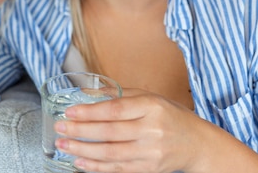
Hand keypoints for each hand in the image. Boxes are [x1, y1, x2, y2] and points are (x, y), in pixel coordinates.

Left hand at [53, 89, 202, 172]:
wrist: (198, 143)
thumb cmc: (170, 116)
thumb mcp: (149, 97)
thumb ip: (118, 94)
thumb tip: (86, 92)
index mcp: (151, 106)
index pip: (115, 110)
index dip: (89, 112)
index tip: (69, 112)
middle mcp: (152, 129)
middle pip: (109, 132)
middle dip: (80, 131)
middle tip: (59, 128)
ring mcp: (151, 152)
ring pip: (111, 153)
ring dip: (83, 150)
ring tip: (64, 146)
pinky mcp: (149, 169)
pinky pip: (118, 169)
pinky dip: (96, 167)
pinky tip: (80, 162)